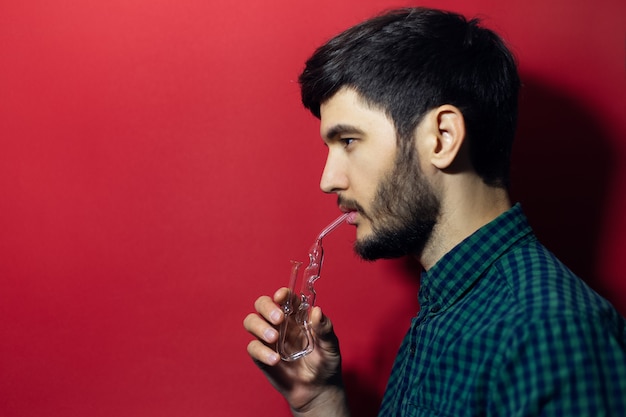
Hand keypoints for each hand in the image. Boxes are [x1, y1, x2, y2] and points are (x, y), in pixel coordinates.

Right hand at [243, 288, 349, 415]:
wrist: (319, 391)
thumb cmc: (326, 364)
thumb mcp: (331, 346)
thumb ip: (325, 328)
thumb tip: (317, 311)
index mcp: (297, 316)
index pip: (285, 298)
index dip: (282, 294)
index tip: (281, 297)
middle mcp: (280, 324)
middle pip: (262, 304)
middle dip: (266, 307)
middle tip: (278, 319)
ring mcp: (269, 339)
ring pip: (251, 321)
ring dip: (259, 326)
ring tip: (274, 338)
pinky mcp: (262, 356)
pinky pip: (253, 347)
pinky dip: (261, 351)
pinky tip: (275, 360)